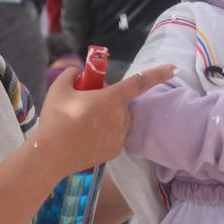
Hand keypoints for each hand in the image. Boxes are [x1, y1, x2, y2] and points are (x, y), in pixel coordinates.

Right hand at [31, 63, 175, 173]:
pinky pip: (116, 135)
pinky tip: (87, 136)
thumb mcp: (60, 88)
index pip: (139, 82)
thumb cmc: (54, 119)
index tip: (173, 68)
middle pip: (121, 102)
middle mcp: (119, 118)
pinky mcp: (115, 151)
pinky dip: (106, 132)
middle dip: (109, 98)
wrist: (49, 155)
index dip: (158, 73)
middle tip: (87, 102)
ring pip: (120, 119)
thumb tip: (79, 73)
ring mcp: (119, 136)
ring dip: (109, 115)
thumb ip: (72, 74)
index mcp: (109, 99)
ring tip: (84, 121)